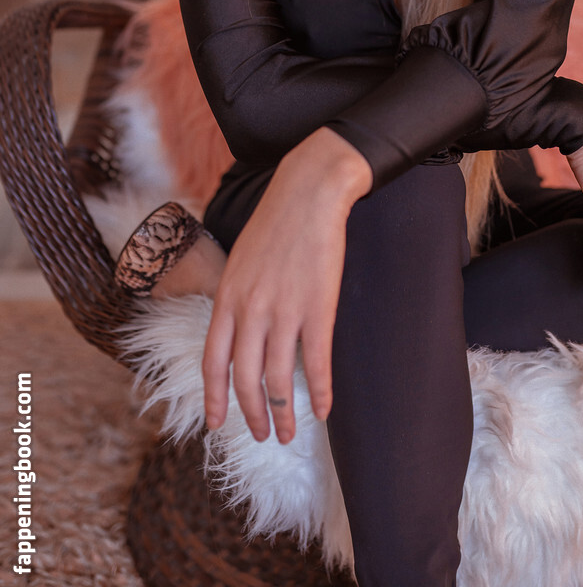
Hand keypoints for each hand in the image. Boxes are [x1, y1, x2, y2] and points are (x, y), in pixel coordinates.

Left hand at [202, 128, 371, 444]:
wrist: (309, 192)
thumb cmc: (277, 223)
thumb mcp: (241, 261)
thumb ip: (237, 299)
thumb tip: (239, 335)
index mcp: (228, 298)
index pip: (214, 362)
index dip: (215, 398)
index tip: (216, 424)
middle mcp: (250, 310)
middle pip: (246, 379)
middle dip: (252, 414)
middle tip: (261, 435)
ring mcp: (284, 310)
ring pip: (279, 379)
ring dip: (283, 413)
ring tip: (288, 432)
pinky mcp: (317, 307)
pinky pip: (317, 362)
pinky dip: (321, 391)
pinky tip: (324, 410)